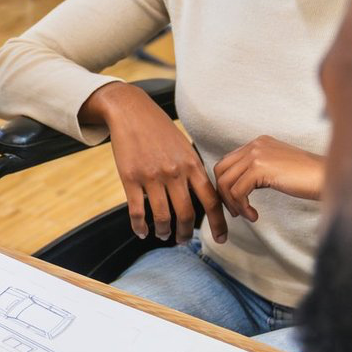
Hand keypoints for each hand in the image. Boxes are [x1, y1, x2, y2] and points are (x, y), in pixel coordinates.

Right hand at [80, 82, 222, 243]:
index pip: (211, 200)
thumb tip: (203, 195)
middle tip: (182, 239)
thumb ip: (193, 170)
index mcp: (192, 164)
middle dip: (185, 233)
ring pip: (162, 216)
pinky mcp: (130, 178)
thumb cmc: (159, 129)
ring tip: (163, 234)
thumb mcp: (184, 146)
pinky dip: (140, 227)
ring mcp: (152, 176)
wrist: (131, 111)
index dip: (218, 223)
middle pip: (186, 214)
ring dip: (164, 231)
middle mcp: (174, 172)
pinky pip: (137, 211)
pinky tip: (141, 231)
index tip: (221, 239)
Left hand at [213, 136, 323, 222]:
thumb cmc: (307, 178)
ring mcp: (256, 154)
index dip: (226, 185)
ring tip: (247, 215)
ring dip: (233, 204)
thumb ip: (257, 171)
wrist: (326, 177)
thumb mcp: (277, 169)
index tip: (236, 203)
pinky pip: (237, 191)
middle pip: (221, 170)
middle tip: (236, 211)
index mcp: (258, 143)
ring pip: (226, 182)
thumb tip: (237, 187)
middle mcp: (255, 145)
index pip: (227, 163)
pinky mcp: (260, 168)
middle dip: (223, 194)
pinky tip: (254, 215)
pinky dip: (242, 207)